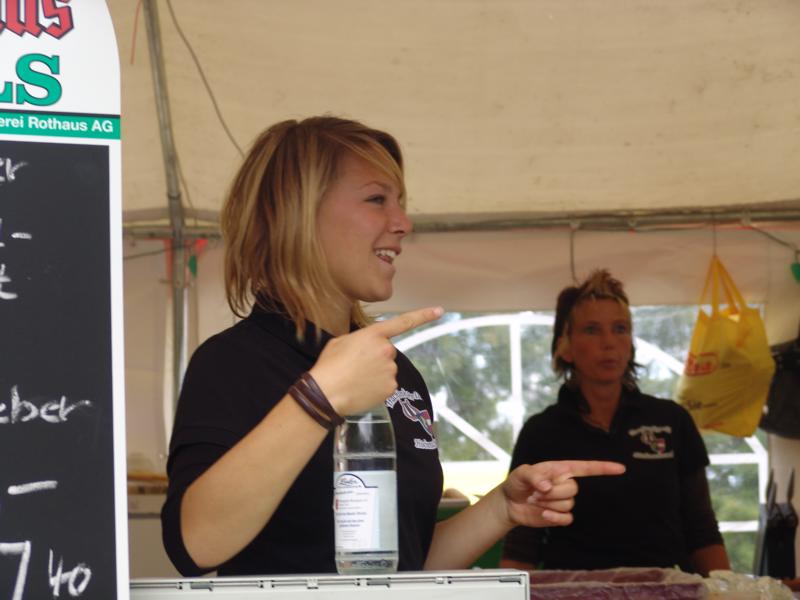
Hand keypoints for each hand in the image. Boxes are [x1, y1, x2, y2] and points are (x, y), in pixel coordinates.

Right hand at [309, 306, 443, 415]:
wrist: (325, 393)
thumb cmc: (329, 366)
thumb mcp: (341, 342)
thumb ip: (360, 340)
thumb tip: (366, 348)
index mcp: (374, 335)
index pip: (403, 322)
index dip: (423, 316)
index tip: (440, 311)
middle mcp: (387, 350)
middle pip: (387, 352)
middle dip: (376, 358)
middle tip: (356, 366)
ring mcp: (391, 370)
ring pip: (387, 369)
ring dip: (375, 373)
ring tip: (355, 378)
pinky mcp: (391, 388)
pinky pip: (386, 384)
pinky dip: (376, 387)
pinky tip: (361, 388)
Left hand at [501, 460, 624, 527]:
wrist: (510, 503)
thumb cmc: (517, 483)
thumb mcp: (521, 473)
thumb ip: (534, 476)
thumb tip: (548, 486)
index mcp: (560, 469)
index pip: (586, 468)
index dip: (604, 468)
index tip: (621, 468)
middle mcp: (565, 484)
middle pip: (573, 489)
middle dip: (552, 492)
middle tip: (535, 492)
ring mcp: (563, 500)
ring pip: (569, 504)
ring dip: (549, 503)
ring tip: (535, 500)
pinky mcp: (559, 515)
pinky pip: (567, 518)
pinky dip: (555, 517)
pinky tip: (543, 514)